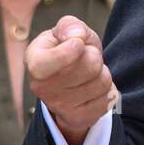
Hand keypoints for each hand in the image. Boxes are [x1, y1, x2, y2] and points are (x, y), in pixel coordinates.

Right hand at [26, 16, 116, 143]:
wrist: (70, 82)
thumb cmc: (69, 50)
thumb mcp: (67, 31)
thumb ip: (70, 26)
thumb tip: (76, 36)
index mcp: (34, 62)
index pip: (46, 64)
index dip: (70, 51)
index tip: (79, 43)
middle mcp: (41, 88)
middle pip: (90, 66)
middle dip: (95, 56)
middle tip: (87, 57)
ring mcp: (59, 106)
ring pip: (102, 82)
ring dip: (103, 73)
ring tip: (90, 73)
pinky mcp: (78, 119)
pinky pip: (109, 99)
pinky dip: (109, 90)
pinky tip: (94, 88)